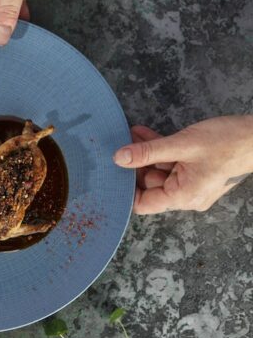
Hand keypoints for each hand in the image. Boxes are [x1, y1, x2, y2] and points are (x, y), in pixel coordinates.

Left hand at [113, 116, 252, 213]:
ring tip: (130, 134)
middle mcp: (186, 195)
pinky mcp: (196, 170)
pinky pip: (171, 163)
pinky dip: (159, 150)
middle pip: (150, 184)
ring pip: (159, 170)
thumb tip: (119, 158)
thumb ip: (149, 152)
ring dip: (145, 153)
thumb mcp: (182, 145)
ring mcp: (192, 183)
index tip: (111, 170)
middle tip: (119, 143)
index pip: (143, 203)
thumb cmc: (226, 143)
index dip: (125, 188)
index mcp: (183, 197)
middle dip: (134, 164)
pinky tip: (143, 133)